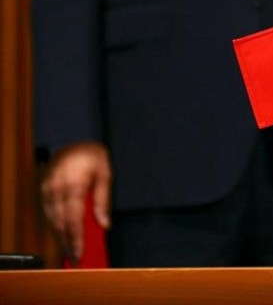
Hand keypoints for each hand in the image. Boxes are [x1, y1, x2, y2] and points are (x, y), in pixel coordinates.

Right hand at [41, 142, 111, 262]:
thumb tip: (104, 224)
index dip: (75, 238)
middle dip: (67, 242)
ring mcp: (47, 188)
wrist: (73, 136)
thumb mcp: (105, 173)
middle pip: (60, 223)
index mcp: (72, 184)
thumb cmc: (92, 155)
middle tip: (76, 258)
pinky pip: (49, 211)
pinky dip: (56, 225)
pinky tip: (63, 234)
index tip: (80, 253)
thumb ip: (103, 199)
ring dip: (60, 236)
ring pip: (52, 219)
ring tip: (71, 250)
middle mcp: (56, 188)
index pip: (72, 218)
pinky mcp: (44, 188)